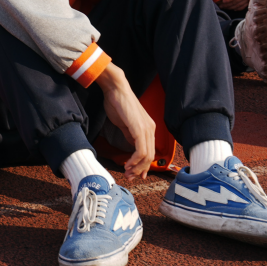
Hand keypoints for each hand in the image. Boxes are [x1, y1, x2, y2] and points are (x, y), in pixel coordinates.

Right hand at [94, 62, 155, 179]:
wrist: (116, 89)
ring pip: (147, 156)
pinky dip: (135, 161)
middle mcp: (151, 129)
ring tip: (127, 172)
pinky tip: (127, 164)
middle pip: (150, 156)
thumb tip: (132, 148)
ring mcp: (147, 129)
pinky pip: (141, 151)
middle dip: (140, 169)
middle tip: (129, 176)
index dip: (143, 165)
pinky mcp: (140, 129)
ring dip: (137, 167)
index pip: (149, 151)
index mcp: (148, 128)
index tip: (135, 173)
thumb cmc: (117, 103)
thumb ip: (130, 135)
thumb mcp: (124, 124)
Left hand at [217, 0, 249, 10]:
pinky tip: (232, 8)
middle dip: (227, 4)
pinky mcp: (249, 0)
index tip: (222, 1)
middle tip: (221, 6)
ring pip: (239, 5)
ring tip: (224, 7)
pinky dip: (237, 8)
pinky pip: (243, 6)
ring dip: (231, 7)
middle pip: (235, 1)